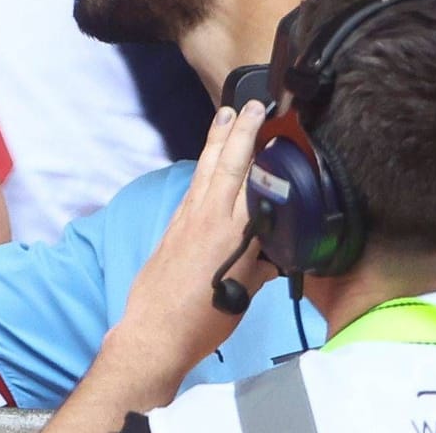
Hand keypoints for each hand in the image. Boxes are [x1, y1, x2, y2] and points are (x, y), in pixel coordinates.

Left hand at [107, 102, 273, 378]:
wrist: (154, 333)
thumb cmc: (203, 320)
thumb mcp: (246, 292)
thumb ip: (261, 264)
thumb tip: (278, 250)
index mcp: (234, 233)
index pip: (258, 182)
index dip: (270, 152)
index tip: (281, 125)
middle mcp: (208, 218)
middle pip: (228, 163)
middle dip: (241, 130)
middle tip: (252, 104)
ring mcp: (187, 218)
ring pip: (206, 169)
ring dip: (217, 139)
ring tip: (226, 114)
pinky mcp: (173, 225)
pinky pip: (194, 186)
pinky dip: (204, 166)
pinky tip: (208, 157)